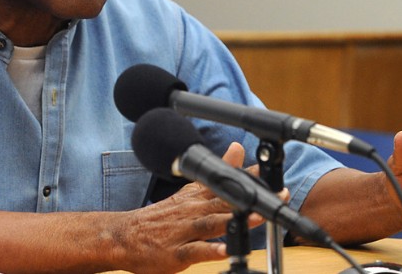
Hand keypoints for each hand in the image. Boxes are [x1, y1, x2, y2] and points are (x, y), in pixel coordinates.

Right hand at [113, 142, 272, 273]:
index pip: (227, 182)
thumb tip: (238, 148)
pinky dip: (211, 250)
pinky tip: (225, 251)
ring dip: (235, 220)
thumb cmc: (161, 216)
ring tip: (256, 217)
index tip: (272, 169)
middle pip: (225, 201)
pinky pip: (195, 251)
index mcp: (197, 197)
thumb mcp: (189, 190)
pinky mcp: (176, 252)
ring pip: (212, 224)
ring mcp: (184, 231)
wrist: (124, 235)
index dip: (251, 176)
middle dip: (251, 197)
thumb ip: (217, 171)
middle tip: (277, 192)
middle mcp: (193, 211)